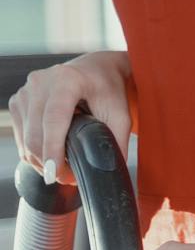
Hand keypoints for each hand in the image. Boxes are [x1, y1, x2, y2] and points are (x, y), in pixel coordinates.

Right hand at [8, 52, 132, 184]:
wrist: (94, 70)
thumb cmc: (109, 91)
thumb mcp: (121, 115)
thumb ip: (116, 141)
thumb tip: (107, 170)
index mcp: (67, 80)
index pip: (54, 119)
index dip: (53, 148)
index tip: (55, 172)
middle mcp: (41, 82)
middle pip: (36, 133)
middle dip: (49, 162)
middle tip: (68, 180)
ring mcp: (26, 90)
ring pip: (25, 137)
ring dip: (40, 160)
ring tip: (62, 171)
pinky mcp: (18, 100)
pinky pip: (20, 134)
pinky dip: (33, 150)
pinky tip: (50, 156)